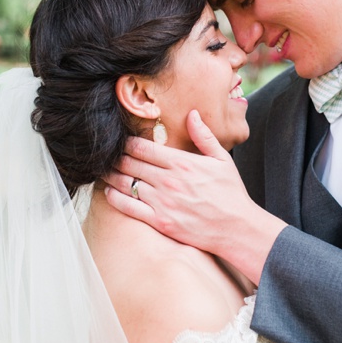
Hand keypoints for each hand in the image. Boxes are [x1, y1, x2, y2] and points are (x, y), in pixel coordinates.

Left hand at [104, 110, 284, 280]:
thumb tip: (191, 114)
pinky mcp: (160, 222)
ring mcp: (162, 202)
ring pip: (125, 183)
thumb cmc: (231, 194)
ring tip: (105, 170)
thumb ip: (204, 136)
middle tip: (108, 154)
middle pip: (130, 163)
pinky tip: (110, 191)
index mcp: (182, 163)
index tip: (122, 141)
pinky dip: (115, 198)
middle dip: (116, 157)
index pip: (143, 147)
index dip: (128, 142)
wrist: (237, 228)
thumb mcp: (222, 160)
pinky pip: (129, 207)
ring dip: (112, 175)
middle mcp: (169, 181)